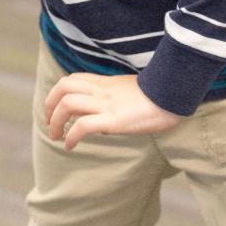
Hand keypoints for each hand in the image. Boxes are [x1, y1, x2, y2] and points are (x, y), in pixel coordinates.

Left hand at [45, 72, 181, 150]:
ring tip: (56, 137)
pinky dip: (71, 136)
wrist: (175, 97)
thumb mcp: (131, 94)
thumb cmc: (159, 98)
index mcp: (106, 83)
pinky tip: (70, 145)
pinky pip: (83, 125)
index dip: (57, 94)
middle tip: (50, 123)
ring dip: (55, 121)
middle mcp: (102, 91)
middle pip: (63, 88)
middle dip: (49, 106)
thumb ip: (113, 101)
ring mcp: (107, 104)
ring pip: (67, 104)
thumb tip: (102, 123)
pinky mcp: (114, 120)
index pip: (72, 80)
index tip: (55, 110)